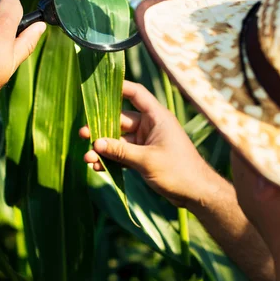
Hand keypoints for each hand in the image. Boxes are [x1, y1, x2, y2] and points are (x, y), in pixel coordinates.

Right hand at [80, 80, 220, 207]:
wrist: (196, 193)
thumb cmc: (178, 171)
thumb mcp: (146, 160)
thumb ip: (120, 151)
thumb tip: (96, 143)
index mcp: (156, 117)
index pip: (136, 94)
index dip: (119, 87)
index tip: (99, 87)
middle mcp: (150, 126)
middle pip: (120, 120)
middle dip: (101, 129)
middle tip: (82, 134)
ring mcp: (146, 142)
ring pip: (119, 140)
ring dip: (104, 148)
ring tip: (87, 158)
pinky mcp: (144, 157)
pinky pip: (123, 154)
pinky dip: (112, 160)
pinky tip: (98, 167)